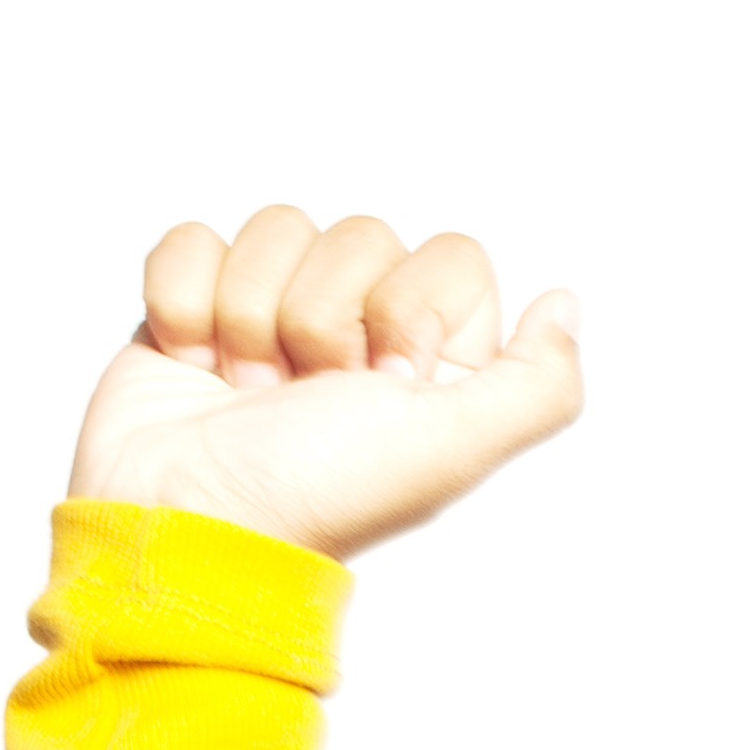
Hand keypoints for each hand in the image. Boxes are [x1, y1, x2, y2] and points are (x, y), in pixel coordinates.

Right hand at [65, 208, 583, 561]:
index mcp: (432, 362)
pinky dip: (186, 304)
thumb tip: (565, 305)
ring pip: (280, 228)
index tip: (384, 383)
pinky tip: (195, 365)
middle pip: (362, 234)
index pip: (451, 256)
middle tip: (304, 396)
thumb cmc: (314, 495)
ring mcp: (275, 316)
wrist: (184, 521)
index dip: (410, 309)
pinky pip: (197, 240)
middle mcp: (360, 332)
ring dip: (252, 316)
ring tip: (245, 393)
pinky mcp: (197, 306)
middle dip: (322, 317)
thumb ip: (536, 386)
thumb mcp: (450, 449)